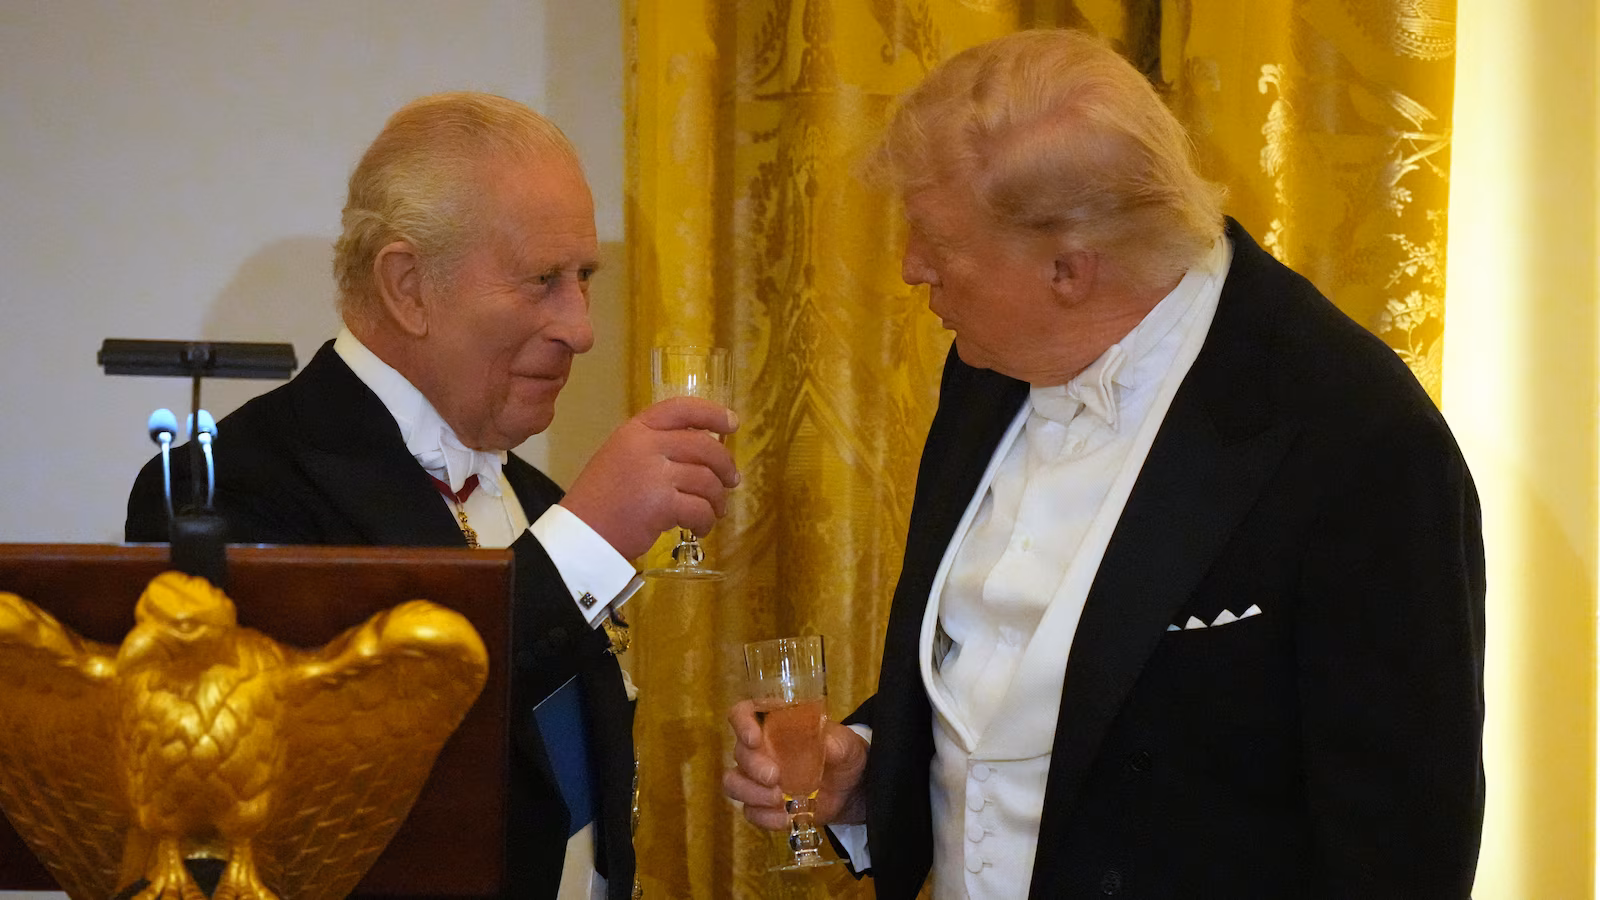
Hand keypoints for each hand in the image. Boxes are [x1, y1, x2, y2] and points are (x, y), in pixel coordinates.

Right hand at [560, 396, 738, 558]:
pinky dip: (706, 521)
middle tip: (731, 481)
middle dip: (725, 465)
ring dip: (718, 499)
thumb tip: (706, 446)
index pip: (682, 408)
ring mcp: (654, 474)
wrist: (581, 534)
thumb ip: (657, 446)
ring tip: (714, 511)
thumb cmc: (603, 498)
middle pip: (704, 445)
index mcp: (636, 429)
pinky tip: (699, 528)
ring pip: (707, 480)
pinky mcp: (661, 504)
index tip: (733, 422)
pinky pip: (700, 509)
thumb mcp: (622, 456)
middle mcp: (645, 445)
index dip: (712, 413)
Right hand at [722, 699, 868, 829]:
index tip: (754, 739)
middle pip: (739, 752)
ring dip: (750, 792)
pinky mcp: (764, 805)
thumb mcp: (846, 744)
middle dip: (753, 766)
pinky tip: (785, 818)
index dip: (742, 723)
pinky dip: (765, 817)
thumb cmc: (843, 755)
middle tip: (774, 777)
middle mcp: (760, 749)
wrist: (851, 789)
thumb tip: (825, 744)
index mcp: (775, 723)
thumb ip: (835, 743)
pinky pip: (750, 812)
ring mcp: (758, 779)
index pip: (744, 713)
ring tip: (778, 799)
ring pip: (733, 783)